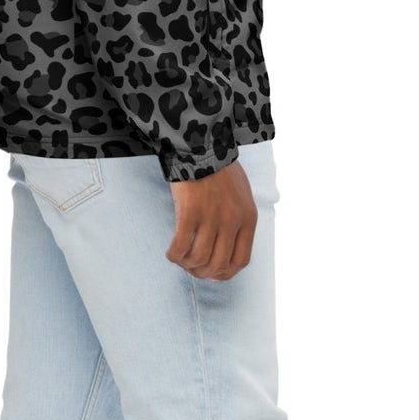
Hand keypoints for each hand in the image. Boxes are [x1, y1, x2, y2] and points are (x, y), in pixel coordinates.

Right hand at [166, 160, 258, 278]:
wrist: (202, 146)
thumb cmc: (219, 170)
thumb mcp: (241, 196)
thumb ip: (237, 221)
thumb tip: (224, 251)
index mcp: (248, 218)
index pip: (240, 261)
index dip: (225, 273)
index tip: (212, 273)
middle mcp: (232, 221)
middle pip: (218, 265)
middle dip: (203, 273)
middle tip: (192, 268)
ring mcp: (211, 217)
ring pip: (199, 259)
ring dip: (187, 265)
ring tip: (181, 260)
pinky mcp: (190, 212)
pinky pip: (180, 246)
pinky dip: (174, 255)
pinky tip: (171, 253)